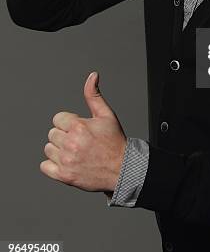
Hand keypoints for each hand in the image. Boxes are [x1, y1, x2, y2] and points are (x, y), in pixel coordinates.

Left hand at [40, 72, 126, 192]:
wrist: (121, 168)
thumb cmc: (114, 141)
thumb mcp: (106, 114)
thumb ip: (94, 95)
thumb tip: (92, 76)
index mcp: (79, 126)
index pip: (58, 119)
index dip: (69, 122)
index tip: (80, 129)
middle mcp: (71, 143)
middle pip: (52, 133)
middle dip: (64, 135)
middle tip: (79, 141)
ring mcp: (66, 160)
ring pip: (48, 149)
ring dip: (58, 150)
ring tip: (75, 152)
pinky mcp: (64, 176)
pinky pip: (45, 166)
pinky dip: (53, 165)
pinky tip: (67, 162)